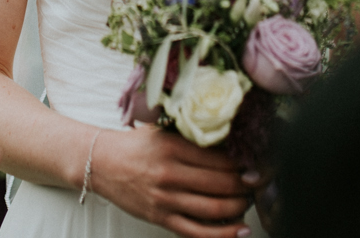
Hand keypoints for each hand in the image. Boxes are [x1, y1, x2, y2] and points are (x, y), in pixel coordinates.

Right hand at [91, 126, 253, 237]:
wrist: (101, 163)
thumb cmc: (135, 145)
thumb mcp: (163, 131)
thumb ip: (192, 136)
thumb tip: (231, 142)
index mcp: (173, 147)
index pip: (221, 158)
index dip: (244, 163)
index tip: (257, 164)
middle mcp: (170, 173)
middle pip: (222, 183)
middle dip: (247, 186)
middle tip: (257, 183)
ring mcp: (165, 199)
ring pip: (214, 208)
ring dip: (239, 207)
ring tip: (248, 202)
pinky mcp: (160, 218)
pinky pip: (197, 232)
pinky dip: (222, 234)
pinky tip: (239, 230)